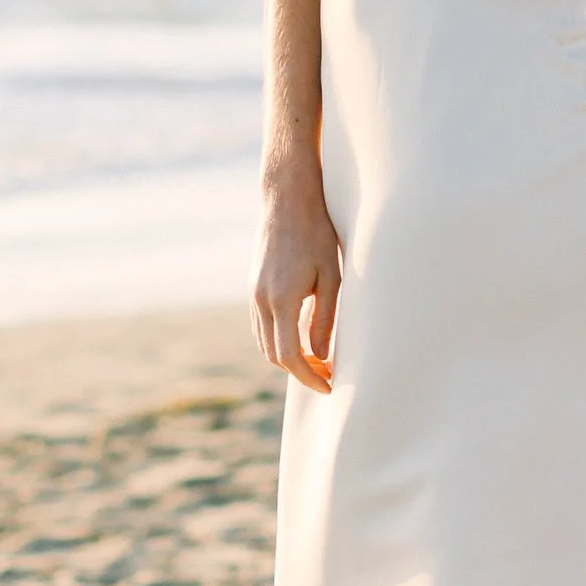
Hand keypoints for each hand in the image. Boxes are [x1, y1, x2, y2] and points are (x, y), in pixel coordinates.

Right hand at [253, 180, 341, 392]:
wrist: (287, 199)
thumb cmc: (317, 232)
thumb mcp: (332, 277)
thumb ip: (326, 319)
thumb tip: (321, 356)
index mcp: (281, 300)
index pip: (289, 356)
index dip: (309, 377)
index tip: (329, 386)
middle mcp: (261, 301)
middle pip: (273, 355)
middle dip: (300, 371)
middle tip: (328, 374)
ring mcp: (253, 294)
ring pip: (264, 342)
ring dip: (287, 357)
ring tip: (317, 359)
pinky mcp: (253, 287)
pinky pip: (261, 326)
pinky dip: (278, 340)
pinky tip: (301, 336)